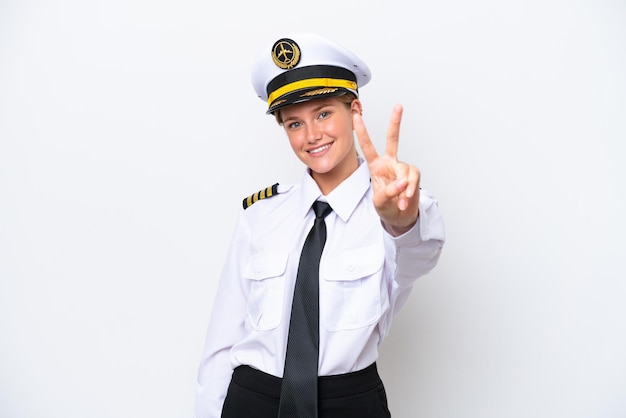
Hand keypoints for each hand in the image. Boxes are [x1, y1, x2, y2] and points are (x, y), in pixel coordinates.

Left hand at [354, 104, 419, 235]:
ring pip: (405, 170)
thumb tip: (402, 182)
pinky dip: (411, 189)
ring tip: (400, 200)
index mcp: (375, 166)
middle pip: (393, 140)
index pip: (367, 146)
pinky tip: (407, 197)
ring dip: (404, 187)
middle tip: (398, 106)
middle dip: (395, 123)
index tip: (356, 116)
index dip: (362, 131)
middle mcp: (389, 163)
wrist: (400, 216)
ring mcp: (401, 168)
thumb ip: (388, 192)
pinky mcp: (413, 175)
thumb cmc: (386, 207)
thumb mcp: (379, 202)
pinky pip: (413, 178)